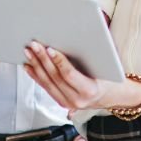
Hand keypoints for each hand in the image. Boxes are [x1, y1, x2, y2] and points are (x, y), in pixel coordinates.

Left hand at [22, 41, 139, 111]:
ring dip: (36, 65)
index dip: (59, 61)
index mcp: (89, 91)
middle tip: (34, 45)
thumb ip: (92, 56)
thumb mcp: (106, 67)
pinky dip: (35, 75)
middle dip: (42, 59)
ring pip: (47, 82)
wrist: (111, 96)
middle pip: (55, 77)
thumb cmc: (110, 78)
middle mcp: (77, 100)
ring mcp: (67, 103)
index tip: (50, 49)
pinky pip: (45, 87)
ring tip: (28, 51)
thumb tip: (76, 37)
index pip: (69, 75)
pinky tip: (29, 65)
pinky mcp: (61, 101)